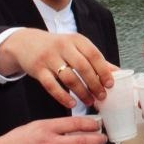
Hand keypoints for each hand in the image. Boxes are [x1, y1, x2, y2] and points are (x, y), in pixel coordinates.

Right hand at [0, 28, 115, 108]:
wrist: (26, 43)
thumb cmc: (57, 47)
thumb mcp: (76, 47)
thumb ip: (95, 59)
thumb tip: (117, 72)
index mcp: (76, 40)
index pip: (94, 55)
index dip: (104, 70)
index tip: (110, 84)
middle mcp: (63, 46)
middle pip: (83, 67)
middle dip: (94, 84)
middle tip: (101, 97)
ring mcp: (49, 57)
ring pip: (69, 78)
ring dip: (81, 92)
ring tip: (89, 102)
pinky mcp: (38, 69)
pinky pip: (52, 85)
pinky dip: (63, 96)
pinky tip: (71, 103)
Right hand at [0, 116, 105, 143]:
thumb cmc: (19, 140)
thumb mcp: (37, 125)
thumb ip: (56, 126)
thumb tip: (77, 126)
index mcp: (48, 127)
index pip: (76, 123)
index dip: (91, 124)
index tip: (98, 125)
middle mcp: (50, 143)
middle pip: (82, 142)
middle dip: (97, 141)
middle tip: (103, 140)